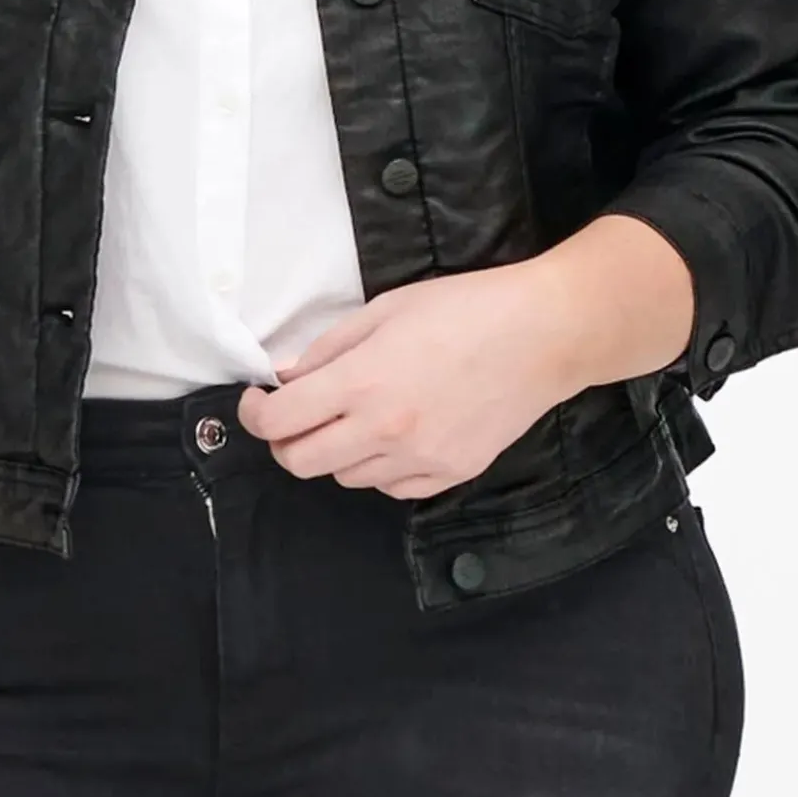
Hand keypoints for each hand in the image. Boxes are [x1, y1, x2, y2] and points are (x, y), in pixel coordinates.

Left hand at [237, 263, 578, 499]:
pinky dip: (378, 468)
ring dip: (334, 451)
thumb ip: (328, 348)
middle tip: (295, 414)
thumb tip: (285, 376)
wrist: (544, 334)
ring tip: (355, 416)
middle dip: (284, 439)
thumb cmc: (466, 308)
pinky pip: (391, 487)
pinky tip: (393, 436)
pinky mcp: (451, 474)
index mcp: (362, 383)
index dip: (254, 412)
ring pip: (344, 477)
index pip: (278, 421)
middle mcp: (385, 431)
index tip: (258, 399)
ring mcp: (420, 459)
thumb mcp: (386, 309)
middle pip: (300, 462)